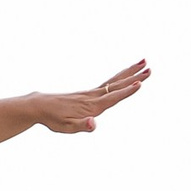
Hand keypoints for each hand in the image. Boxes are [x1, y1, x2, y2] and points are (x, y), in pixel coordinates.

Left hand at [28, 61, 150, 132]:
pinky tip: (125, 76)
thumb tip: (94, 124)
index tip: (140, 84)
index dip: (126, 92)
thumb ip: (82, 126)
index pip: (113, 98)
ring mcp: (91, 93)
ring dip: (130, 72)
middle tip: (150, 69)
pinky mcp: (89, 93)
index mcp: (92, 106)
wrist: (40, 106)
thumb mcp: (67, 128)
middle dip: (134, 78)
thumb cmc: (54, 119)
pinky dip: (119, 77)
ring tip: (144, 62)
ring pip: (114, 81)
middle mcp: (93, 97)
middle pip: (117, 85)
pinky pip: (108, 83)